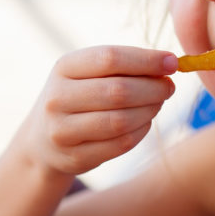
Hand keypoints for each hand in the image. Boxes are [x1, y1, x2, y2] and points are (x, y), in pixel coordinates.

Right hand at [21, 46, 176, 175]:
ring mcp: (62, 131)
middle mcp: (57, 98)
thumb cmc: (77, 97)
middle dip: (153, 88)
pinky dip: (141, 131)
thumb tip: (168, 64)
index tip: (172, 62)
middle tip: (169, 87)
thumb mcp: (86, 73)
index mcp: (63, 68)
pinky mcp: (74, 157)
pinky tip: (145, 122)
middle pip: (118, 91)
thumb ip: (122, 66)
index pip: (109, 59)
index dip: (146, 60)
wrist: (42, 139)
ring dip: (150, 111)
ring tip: (157, 103)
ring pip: (121, 121)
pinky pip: (121, 144)